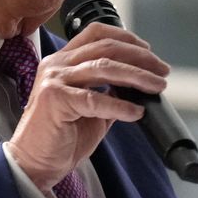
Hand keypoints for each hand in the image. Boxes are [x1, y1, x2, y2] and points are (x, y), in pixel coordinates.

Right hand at [7, 24, 169, 191]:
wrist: (35, 163)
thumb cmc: (60, 137)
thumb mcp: (90, 107)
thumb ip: (108, 90)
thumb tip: (139, 83)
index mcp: (62, 61)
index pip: (96, 34)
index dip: (126, 37)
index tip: (148, 51)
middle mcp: (56, 65)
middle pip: (106, 47)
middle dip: (140, 58)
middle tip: (162, 71)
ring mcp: (54, 80)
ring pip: (105, 67)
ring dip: (137, 76)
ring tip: (157, 86)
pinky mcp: (56, 99)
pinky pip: (97, 98)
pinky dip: (121, 105)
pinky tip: (136, 112)